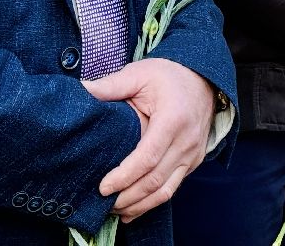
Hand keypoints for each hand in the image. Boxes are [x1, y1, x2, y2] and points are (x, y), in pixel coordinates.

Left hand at [84, 59, 215, 221]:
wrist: (203, 78)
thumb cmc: (169, 76)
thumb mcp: (140, 74)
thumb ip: (110, 85)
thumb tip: (80, 90)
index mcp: (173, 119)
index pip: (148, 157)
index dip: (125, 176)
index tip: (103, 187)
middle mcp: (186, 141)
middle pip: (155, 180)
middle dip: (127, 197)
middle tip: (102, 203)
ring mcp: (192, 154)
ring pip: (165, 191)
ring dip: (139, 205)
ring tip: (115, 210)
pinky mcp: (193, 162)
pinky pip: (172, 188)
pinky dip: (151, 202)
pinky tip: (132, 208)